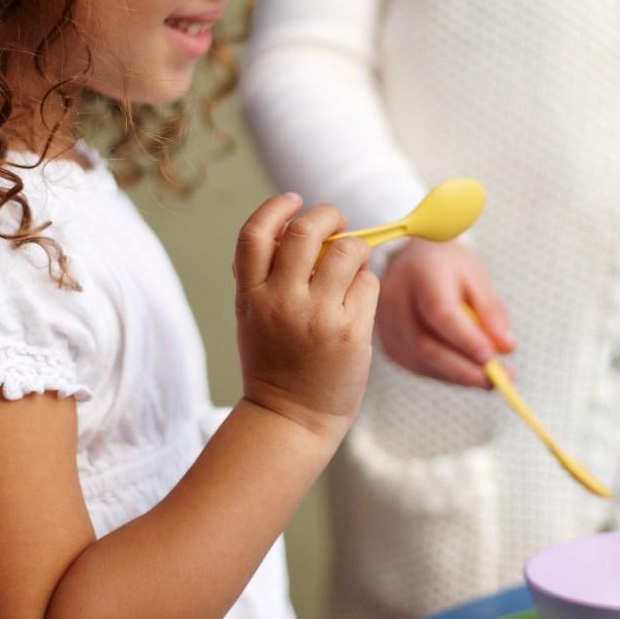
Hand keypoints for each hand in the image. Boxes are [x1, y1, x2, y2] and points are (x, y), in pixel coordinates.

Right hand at [234, 194, 378, 441]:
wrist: (291, 418)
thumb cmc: (275, 363)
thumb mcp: (253, 316)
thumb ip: (266, 275)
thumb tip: (294, 227)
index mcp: (250, 296)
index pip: (255, 234)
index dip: (275, 208)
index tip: (293, 200)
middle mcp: (282, 302)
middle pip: (306, 231)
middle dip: (327, 215)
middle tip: (336, 221)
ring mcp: (318, 316)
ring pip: (348, 250)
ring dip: (354, 248)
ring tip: (350, 264)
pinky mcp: (350, 332)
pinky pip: (368, 283)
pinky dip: (366, 283)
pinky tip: (357, 300)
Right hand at [376, 239, 514, 386]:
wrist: (414, 261)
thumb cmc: (449, 267)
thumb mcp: (477, 276)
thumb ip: (492, 311)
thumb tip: (506, 348)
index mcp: (421, 274)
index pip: (440, 312)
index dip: (465, 339)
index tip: (492, 357)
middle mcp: (395, 299)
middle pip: (426, 345)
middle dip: (465, 369)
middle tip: (498, 379)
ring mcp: (386, 324)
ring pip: (422, 362)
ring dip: (458, 375)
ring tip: (488, 376)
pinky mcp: (388, 343)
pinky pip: (418, 367)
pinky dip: (445, 374)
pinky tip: (464, 369)